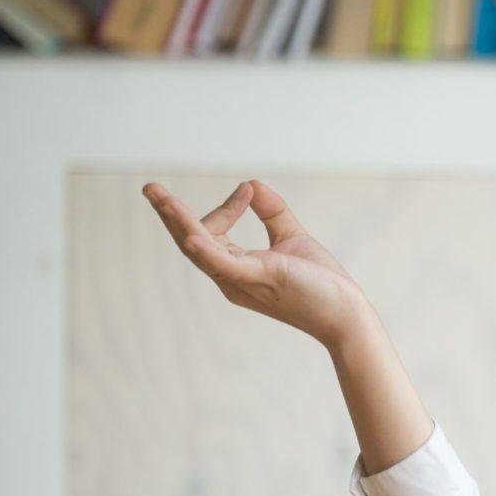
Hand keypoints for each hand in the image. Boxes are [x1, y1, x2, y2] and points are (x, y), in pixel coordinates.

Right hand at [142, 179, 372, 346]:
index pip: (212, 232)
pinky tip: (191, 238)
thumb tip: (250, 183)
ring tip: (159, 198)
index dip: (226, 206)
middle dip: (169, 215)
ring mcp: (242, 281)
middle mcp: (230, 277)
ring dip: (179, 222)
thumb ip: (271, 211)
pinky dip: (207, 251)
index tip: (248, 190)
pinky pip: (225, 266)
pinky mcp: (259, 280)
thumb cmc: (319, 282)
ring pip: (200, 250)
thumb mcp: (291, 237)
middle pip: (191, 242)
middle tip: (149, 188)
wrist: (345, 312)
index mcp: (235, 267)